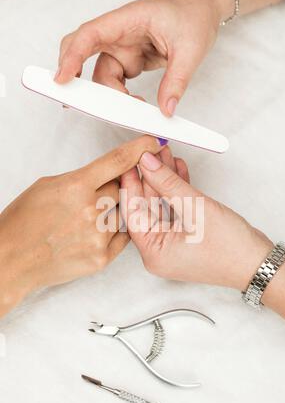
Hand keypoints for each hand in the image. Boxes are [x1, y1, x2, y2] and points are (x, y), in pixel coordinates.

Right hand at [0, 136, 162, 316]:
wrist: (13, 259)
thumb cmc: (24, 223)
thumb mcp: (48, 186)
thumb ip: (80, 179)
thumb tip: (104, 175)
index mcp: (76, 186)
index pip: (117, 161)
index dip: (139, 149)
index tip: (152, 143)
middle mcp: (91, 210)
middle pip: (121, 189)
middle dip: (112, 190)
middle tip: (94, 197)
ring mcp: (98, 235)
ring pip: (123, 213)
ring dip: (110, 212)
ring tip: (85, 219)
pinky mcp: (102, 257)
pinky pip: (123, 236)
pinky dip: (113, 231)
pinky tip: (95, 231)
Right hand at [55, 0, 231, 115]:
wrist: (203, 11)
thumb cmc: (194, 15)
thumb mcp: (190, 50)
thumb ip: (177, 81)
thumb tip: (165, 109)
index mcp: (128, 20)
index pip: (90, 35)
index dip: (72, 56)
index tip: (62, 79)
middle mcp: (120, 34)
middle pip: (85, 55)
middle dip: (77, 77)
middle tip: (79, 101)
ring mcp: (123, 48)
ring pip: (103, 76)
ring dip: (112, 95)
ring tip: (134, 107)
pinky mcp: (130, 60)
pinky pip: (116, 81)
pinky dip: (120, 96)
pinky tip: (134, 103)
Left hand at [121, 147, 272, 289]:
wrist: (258, 263)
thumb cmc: (230, 249)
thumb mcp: (195, 208)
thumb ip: (167, 182)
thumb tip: (147, 163)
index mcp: (153, 252)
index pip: (133, 212)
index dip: (130, 183)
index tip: (131, 161)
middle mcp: (158, 251)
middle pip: (145, 207)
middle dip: (150, 178)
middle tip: (149, 153)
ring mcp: (170, 244)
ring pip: (160, 206)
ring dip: (164, 181)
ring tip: (164, 155)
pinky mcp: (183, 237)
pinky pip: (173, 210)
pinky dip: (176, 191)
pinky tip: (177, 170)